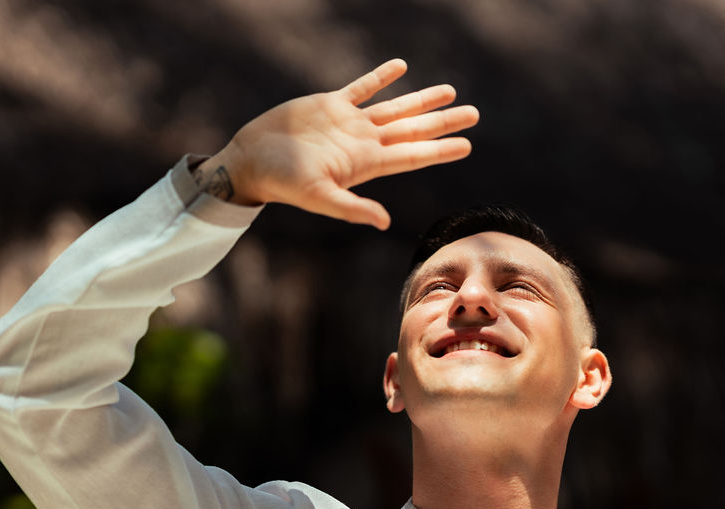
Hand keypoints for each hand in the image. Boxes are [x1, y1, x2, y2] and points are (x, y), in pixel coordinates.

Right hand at [196, 59, 478, 229]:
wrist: (250, 160)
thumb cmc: (281, 182)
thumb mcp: (317, 197)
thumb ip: (351, 208)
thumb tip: (385, 223)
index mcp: (364, 163)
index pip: (412, 155)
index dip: (440, 149)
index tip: (467, 144)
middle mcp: (362, 143)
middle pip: (412, 130)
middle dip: (442, 122)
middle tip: (474, 114)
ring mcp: (348, 123)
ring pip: (394, 109)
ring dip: (421, 100)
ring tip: (450, 91)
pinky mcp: (330, 105)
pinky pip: (362, 88)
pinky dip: (381, 77)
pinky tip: (400, 68)